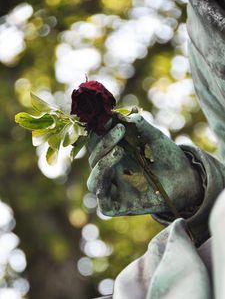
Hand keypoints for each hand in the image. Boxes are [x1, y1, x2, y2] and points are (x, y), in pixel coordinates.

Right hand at [87, 115, 201, 216]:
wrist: (185, 179)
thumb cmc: (167, 157)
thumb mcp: (154, 138)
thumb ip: (141, 127)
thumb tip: (128, 116)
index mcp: (113, 154)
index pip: (97, 142)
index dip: (99, 130)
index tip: (107, 117)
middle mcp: (110, 171)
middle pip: (94, 159)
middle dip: (103, 143)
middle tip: (120, 129)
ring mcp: (113, 190)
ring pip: (93, 180)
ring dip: (101, 163)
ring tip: (119, 150)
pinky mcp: (117, 207)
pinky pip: (102, 201)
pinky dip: (102, 186)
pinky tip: (110, 172)